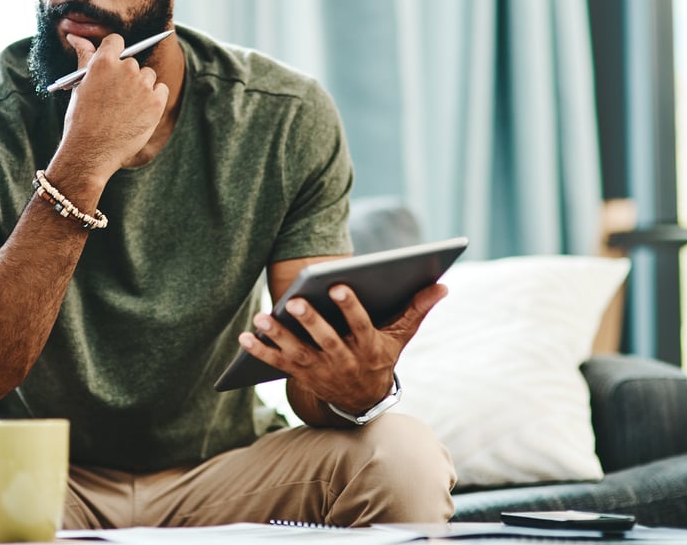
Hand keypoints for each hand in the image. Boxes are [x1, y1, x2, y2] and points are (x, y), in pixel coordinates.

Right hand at [59, 33, 168, 177]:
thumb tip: (75, 35)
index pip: (116, 41)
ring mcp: (143, 85)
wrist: (90, 152)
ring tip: (126, 109)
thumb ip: (84, 56)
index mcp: (103, 62)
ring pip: (148, 76)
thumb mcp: (80, 85)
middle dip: (126, 76)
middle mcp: (125, 69)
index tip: (113, 67)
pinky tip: (139, 113)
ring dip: (140, 88)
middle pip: (132, 62)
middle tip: (115, 98)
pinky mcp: (156, 102)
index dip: (114, 53)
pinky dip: (154, 99)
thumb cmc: (81, 119)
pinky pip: (161, 90)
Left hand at [239, 281, 447, 415]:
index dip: (349, 307)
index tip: (337, 285)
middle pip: (326, 341)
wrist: (363, 401)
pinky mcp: (301, 375)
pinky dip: (261, 352)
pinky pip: (278, 365)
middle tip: (296, 300)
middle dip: (311, 322)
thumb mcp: (400, 337)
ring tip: (262, 317)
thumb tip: (441, 284)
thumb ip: (417, 309)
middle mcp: (344, 362)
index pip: (360, 326)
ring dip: (279, 337)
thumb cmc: (380, 355)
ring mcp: (320, 371)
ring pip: (298, 353)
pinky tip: (245, 337)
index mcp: (368, 348)